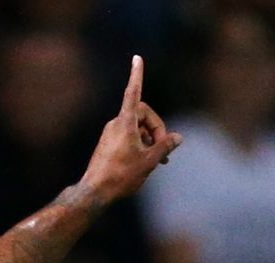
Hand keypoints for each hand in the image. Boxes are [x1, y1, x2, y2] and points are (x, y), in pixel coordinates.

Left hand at [79, 55, 183, 204]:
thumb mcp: (149, 161)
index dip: (137, 75)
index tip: (137, 58)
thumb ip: (165, 146)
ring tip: (159, 160)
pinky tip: (147, 161)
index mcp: (125, 123)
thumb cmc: (121, 176)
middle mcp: (116, 124)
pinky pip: (130, 135)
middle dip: (157, 127)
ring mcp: (111, 133)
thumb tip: (178, 137)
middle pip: (143, 114)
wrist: (95, 191)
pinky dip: (141, 143)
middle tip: (164, 149)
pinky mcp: (109, 142)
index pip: (133, 93)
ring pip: (137, 127)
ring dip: (151, 138)